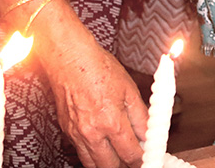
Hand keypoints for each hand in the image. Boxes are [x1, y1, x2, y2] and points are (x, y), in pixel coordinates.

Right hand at [40, 29, 148, 167]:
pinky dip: (92, 153)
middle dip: (124, 165)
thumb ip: (140, 116)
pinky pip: (81, 151)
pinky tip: (101, 143)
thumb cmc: (97, 67)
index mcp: (111, 122)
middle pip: (110, 166)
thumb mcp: (128, 89)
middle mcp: (92, 132)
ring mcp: (76, 133)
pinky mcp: (67, 130)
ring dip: (107, 163)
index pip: (130, 155)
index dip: (142, 160)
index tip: (146, 160)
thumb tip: (148, 134)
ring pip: (92, 164)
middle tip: (133, 159)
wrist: (69, 57)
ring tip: (118, 155)